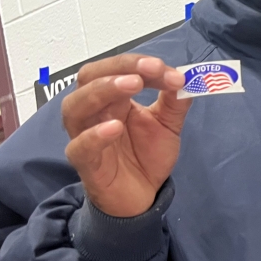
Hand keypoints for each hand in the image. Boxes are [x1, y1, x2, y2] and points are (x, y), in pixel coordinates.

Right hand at [62, 55, 189, 217]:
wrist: (143, 196)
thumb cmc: (147, 156)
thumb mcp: (168, 124)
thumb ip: (175, 101)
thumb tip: (186, 77)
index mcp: (113, 98)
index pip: (117, 69)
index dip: (141, 64)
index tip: (171, 72)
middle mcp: (94, 111)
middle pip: (89, 78)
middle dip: (119, 68)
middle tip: (149, 69)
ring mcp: (85, 136)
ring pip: (75, 106)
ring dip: (102, 90)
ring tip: (132, 84)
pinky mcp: (85, 163)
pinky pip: (79, 147)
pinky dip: (94, 135)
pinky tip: (114, 127)